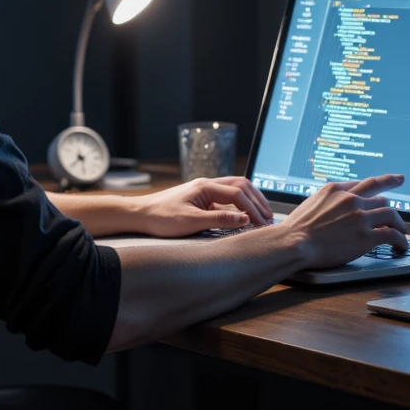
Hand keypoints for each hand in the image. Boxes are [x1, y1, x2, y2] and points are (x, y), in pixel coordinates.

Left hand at [137, 176, 273, 237]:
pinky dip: (239, 206)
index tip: (262, 223)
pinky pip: (226, 199)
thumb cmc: (161, 218)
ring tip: (261, 215)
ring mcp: (204, 191)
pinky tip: (244, 217)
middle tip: (269, 217)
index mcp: (205, 187)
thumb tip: (245, 219)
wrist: (140, 214)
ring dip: (250, 200)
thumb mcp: (190, 222)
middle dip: (257, 200)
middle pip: (241, 186)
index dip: (253, 209)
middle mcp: (207, 185)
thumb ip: (219, 220)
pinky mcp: (201, 199)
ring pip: (235, 190)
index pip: (238, 194)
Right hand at [280, 174, 406, 268]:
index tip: (395, 180)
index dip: (385, 182)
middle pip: (382, 199)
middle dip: (390, 208)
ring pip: (391, 214)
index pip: (367, 184)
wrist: (294, 242)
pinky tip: (401, 245)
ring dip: (399, 224)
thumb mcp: (311, 203)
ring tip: (401, 232)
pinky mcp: (366, 237)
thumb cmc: (296, 228)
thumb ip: (328, 200)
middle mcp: (351, 200)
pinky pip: (392, 235)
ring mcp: (360, 218)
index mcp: (337, 190)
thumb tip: (334, 205)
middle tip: (396, 217)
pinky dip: (400, 240)